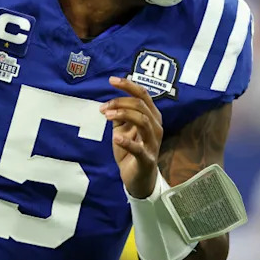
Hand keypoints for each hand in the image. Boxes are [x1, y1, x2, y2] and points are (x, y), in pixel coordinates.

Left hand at [101, 76, 163, 198]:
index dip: (128, 85)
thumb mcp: (123, 129)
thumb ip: (120, 115)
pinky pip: (138, 148)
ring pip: (142, 121)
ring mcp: (153, 143)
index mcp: (152, 116)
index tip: (111, 80)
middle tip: (104, 108)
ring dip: (123, 115)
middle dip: (120, 102)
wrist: (138, 179)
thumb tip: (110, 102)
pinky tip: (116, 137)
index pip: (143, 95)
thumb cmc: (131, 151)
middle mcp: (156, 127)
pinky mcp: (147, 159)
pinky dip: (126, 141)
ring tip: (107, 116)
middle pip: (141, 105)